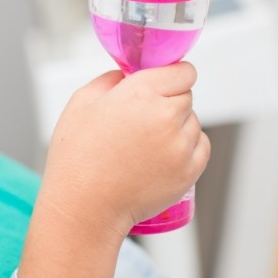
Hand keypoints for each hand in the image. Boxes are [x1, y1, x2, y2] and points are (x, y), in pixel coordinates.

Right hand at [38, 62, 209, 239]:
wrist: (84, 206)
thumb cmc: (77, 157)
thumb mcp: (81, 102)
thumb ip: (110, 79)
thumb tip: (129, 74)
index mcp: (139, 93)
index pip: (182, 71)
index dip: (170, 76)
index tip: (161, 84)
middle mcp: (165, 116)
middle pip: (186, 96)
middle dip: (168, 102)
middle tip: (142, 119)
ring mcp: (180, 146)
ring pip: (193, 122)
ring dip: (177, 126)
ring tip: (146, 144)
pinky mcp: (189, 171)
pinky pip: (201, 147)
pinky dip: (187, 148)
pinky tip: (160, 156)